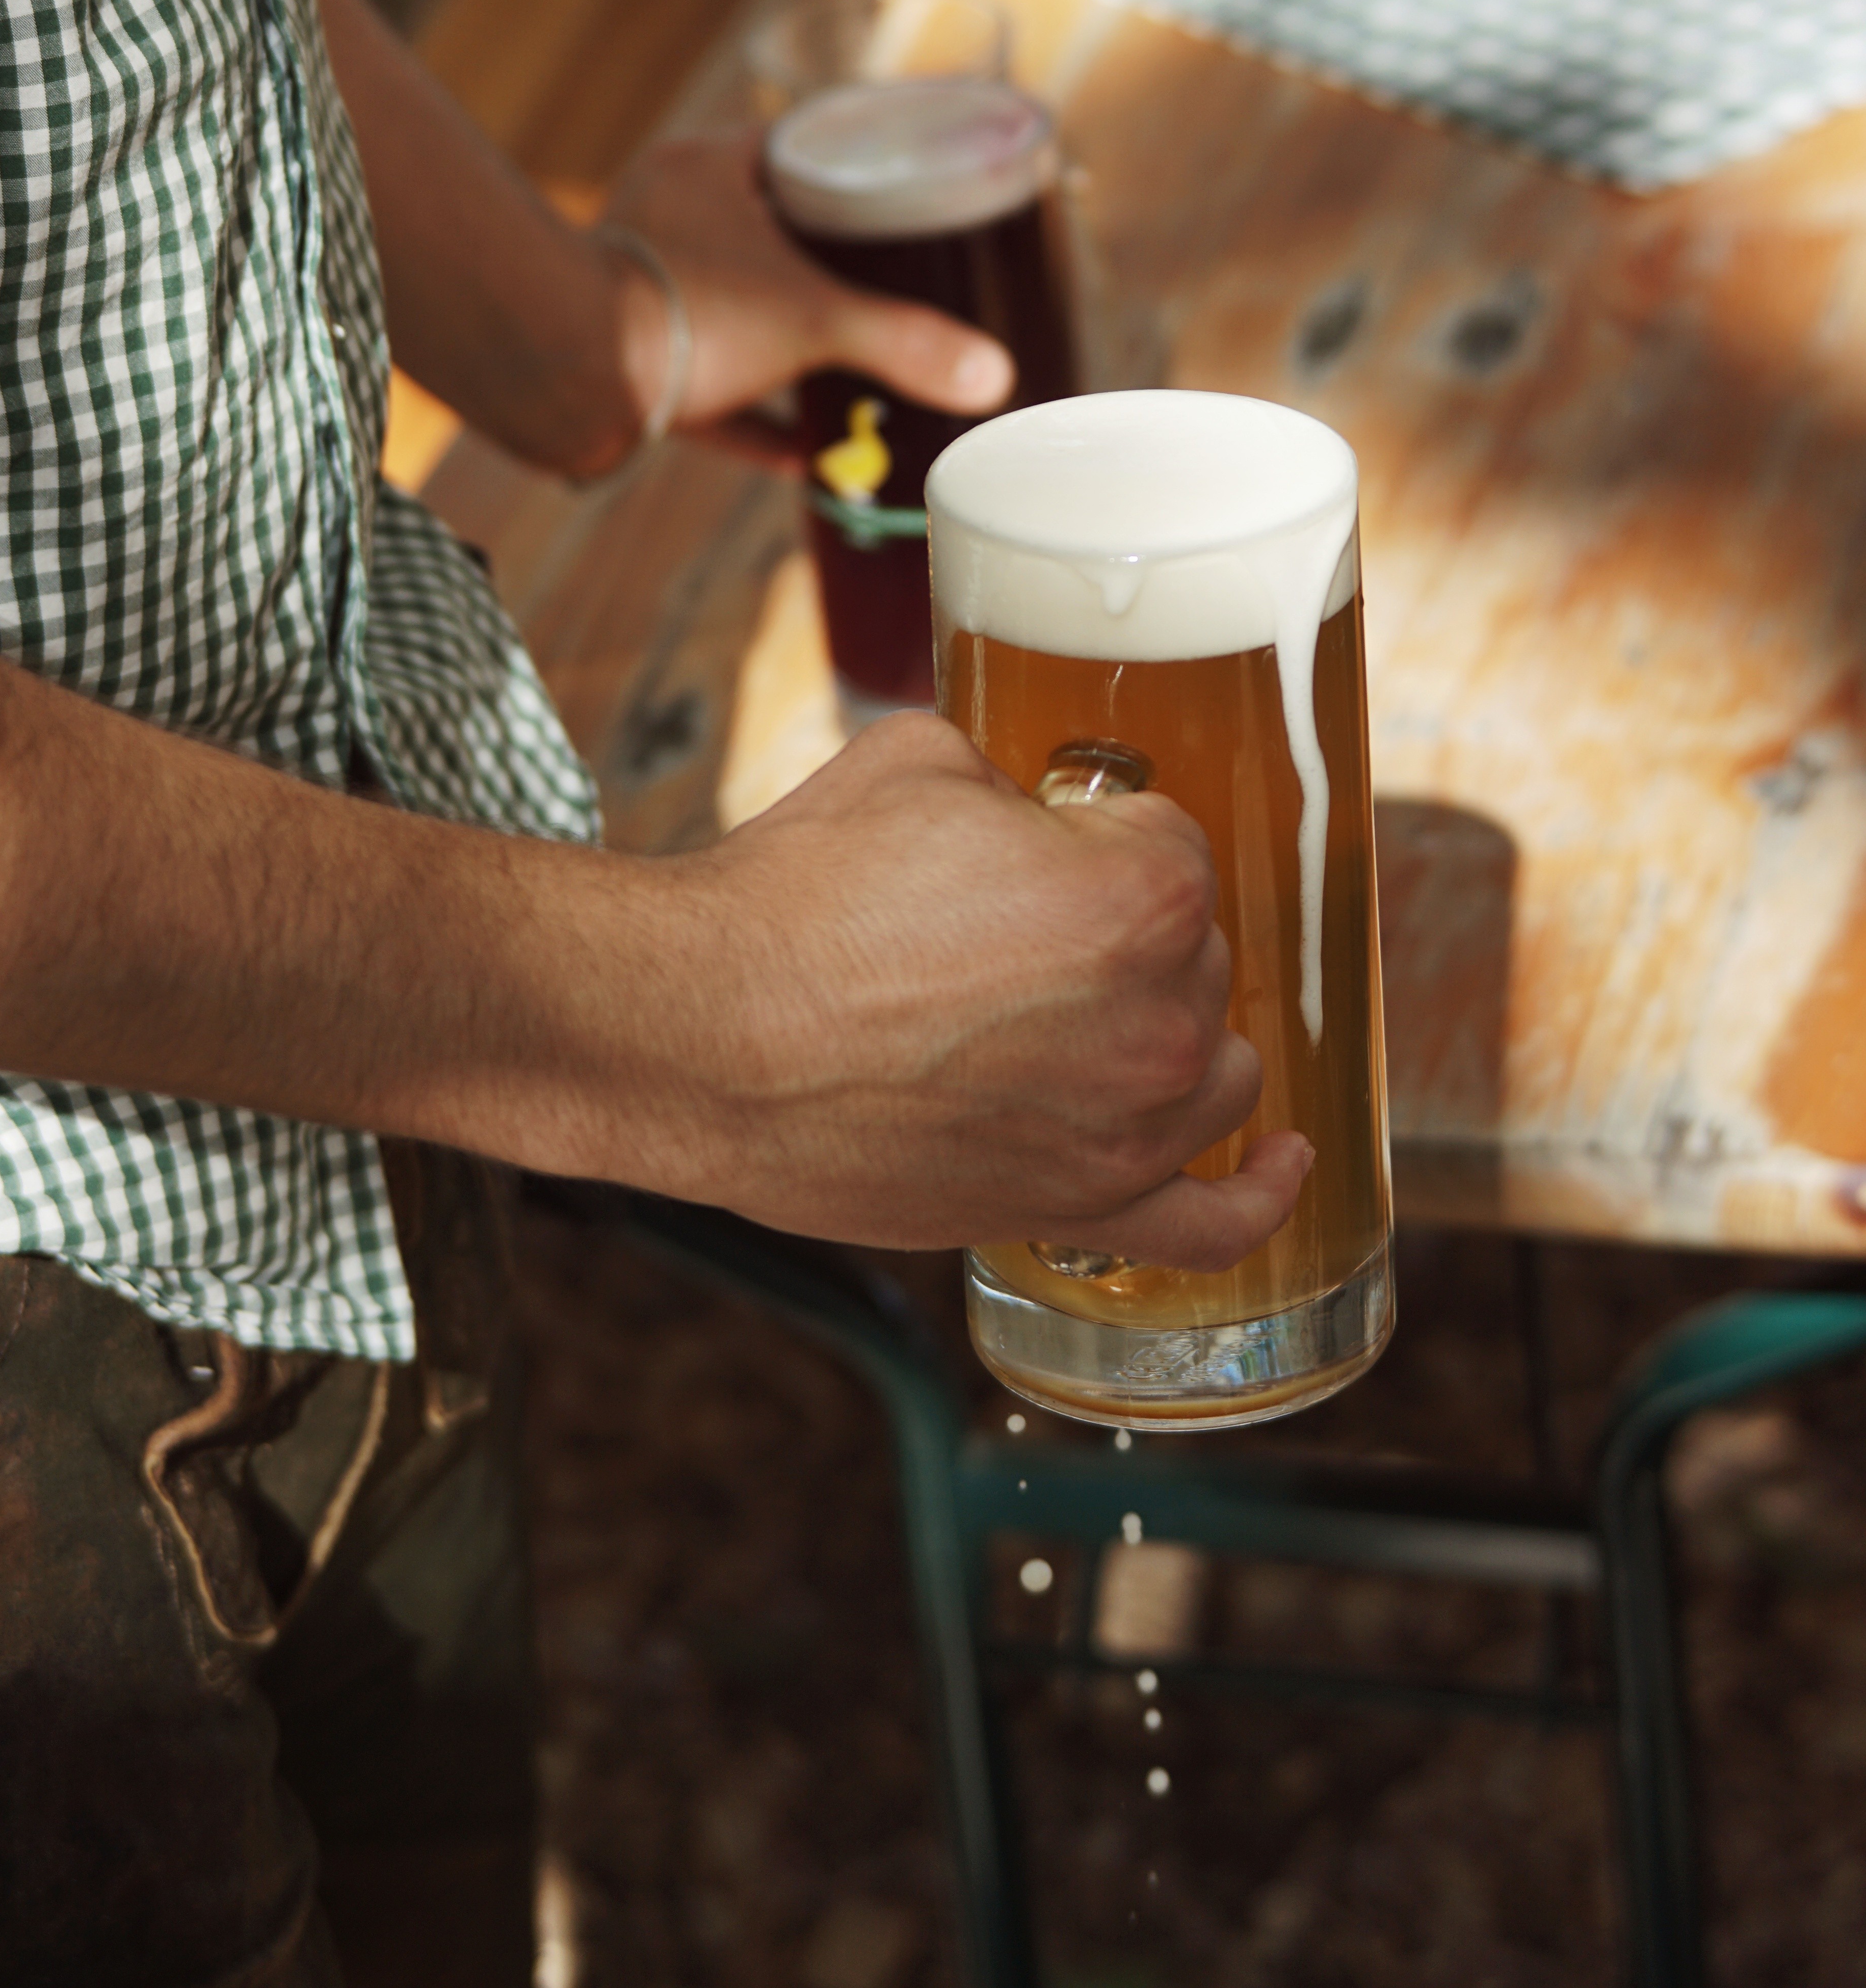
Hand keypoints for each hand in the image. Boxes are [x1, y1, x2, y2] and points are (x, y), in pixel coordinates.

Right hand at [567, 714, 1311, 1266]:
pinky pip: (1210, 1222)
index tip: (1033, 844)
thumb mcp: (921, 764)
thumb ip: (1017, 789)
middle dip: (1115, 931)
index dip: (1095, 834)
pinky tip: (1286, 1159)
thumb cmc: (796, 897)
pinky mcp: (1077, 1208)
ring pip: (1214, 1067)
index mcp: (1143, 895)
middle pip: (1193, 955)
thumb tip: (1033, 814)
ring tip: (1080, 1014)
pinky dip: (1263, 1194)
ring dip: (1164, 1030)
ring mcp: (1128, 1128)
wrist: (702, 1033)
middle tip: (1007, 928)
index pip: (1171, 842)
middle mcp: (1161, 1017)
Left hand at [599, 126, 1014, 457]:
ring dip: (792, 336)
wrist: (569, 381)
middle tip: (897, 279)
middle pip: (769, 225)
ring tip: (862, 358)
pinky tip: (809, 452)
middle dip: (830, 259)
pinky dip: (758, 414)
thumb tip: (994, 376)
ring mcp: (647, 288)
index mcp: (707, 170)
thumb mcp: (812, 320)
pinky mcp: (632, 359)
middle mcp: (669, 217)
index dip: (852, 161)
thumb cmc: (686, 316)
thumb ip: (904, 343)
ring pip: (737, 304)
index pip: (794, 145)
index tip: (904, 186)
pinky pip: (710, 382)